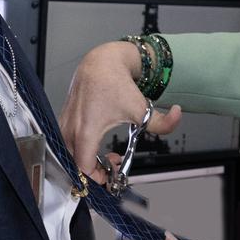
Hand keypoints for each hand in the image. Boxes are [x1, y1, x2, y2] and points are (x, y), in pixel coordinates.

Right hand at [61, 42, 183, 184]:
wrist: (100, 63)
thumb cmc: (114, 83)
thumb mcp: (142, 107)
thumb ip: (164, 120)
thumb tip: (177, 116)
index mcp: (87, 131)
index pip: (84, 167)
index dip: (98, 176)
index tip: (113, 171)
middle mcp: (71, 129)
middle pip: (74, 164)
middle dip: (94, 170)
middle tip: (112, 163)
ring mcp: (64, 124)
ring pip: (69, 154)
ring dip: (86, 159)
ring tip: (104, 154)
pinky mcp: (63, 119)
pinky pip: (66, 142)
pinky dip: (79, 148)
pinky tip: (95, 142)